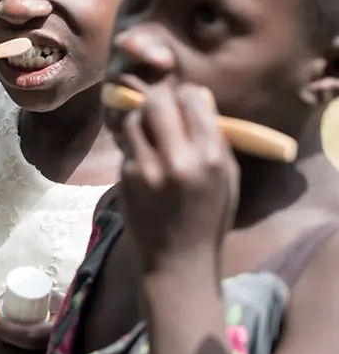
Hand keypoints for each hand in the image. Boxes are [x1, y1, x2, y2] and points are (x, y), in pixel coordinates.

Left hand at [115, 83, 237, 272]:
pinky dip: (135, 146)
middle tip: (160, 104)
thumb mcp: (226, 177)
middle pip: (157, 102)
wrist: (178, 258)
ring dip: (141, 119)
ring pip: (134, 120)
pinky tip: (146, 160)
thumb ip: (215, 138)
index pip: (192, 100)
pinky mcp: (126, 177)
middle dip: (158, 97)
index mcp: (211, 158)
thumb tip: (199, 99)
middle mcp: (178, 160)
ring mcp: (148, 168)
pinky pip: (128, 146)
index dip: (186, 94)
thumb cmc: (209, 216)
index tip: (185, 99)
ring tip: (151, 131)